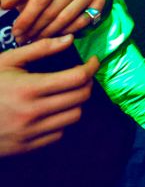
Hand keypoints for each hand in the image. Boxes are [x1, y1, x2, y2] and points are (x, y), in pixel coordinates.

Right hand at [0, 35, 98, 156]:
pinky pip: (58, 134)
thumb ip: (40, 49)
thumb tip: (70, 39)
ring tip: (68, 92)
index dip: (91, 67)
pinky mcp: (26, 147)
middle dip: (87, 83)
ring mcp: (30, 132)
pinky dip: (61, 121)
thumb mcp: (8, 61)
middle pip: (81, 97)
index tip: (93, 61)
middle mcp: (33, 112)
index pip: (76, 78)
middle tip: (82, 75)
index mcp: (29, 88)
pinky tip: (53, 110)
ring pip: (74, 116)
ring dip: (76, 102)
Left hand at [2, 0, 105, 44]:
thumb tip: (3, 4)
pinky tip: (56, 36)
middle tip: (24, 40)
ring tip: (37, 40)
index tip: (16, 32)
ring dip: (49, 33)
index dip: (26, 18)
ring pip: (66, 18)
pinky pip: (82, 22)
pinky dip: (67, 32)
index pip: (40, 0)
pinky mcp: (100, 2)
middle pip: (53, 11)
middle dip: (35, 28)